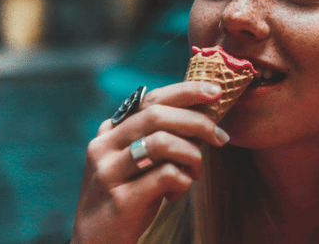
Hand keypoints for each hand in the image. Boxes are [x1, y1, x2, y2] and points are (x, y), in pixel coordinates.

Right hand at [70, 81, 227, 243]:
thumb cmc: (128, 196)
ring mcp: (109, 172)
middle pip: (158, 116)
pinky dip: (183, 182)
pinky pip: (167, 175)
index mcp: (110, 132)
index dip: (185, 91)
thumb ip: (156, 136)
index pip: (150, 99)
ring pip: (163, 142)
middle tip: (221, 137)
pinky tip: (175, 194)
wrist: (97, 243)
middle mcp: (104, 147)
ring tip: (195, 172)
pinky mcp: (122, 199)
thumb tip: (203, 114)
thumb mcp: (135, 162)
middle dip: (198, 122)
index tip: (215, 91)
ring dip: (192, 155)